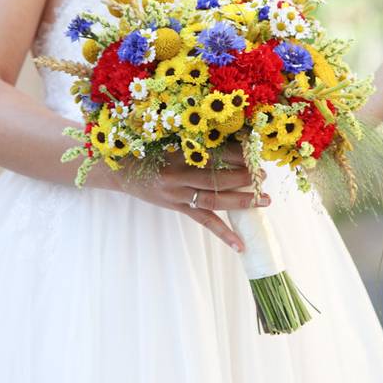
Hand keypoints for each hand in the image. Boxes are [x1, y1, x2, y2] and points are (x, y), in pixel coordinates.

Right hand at [95, 147, 268, 252]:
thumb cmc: (146, 151)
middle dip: (243, 177)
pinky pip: (204, 221)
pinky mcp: (177, 208)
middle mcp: (177, 175)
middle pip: (217, 178)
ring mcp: (177, 195)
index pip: (213, 152)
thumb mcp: (168, 139)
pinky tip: (239, 245)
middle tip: (262, 175)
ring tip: (264, 201)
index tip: (253, 151)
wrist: (118, 171)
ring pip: (214, 200)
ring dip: (241, 201)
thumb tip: (228, 137)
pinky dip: (223, 233)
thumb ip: (193, 140)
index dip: (235, 153)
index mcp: (176, 152)